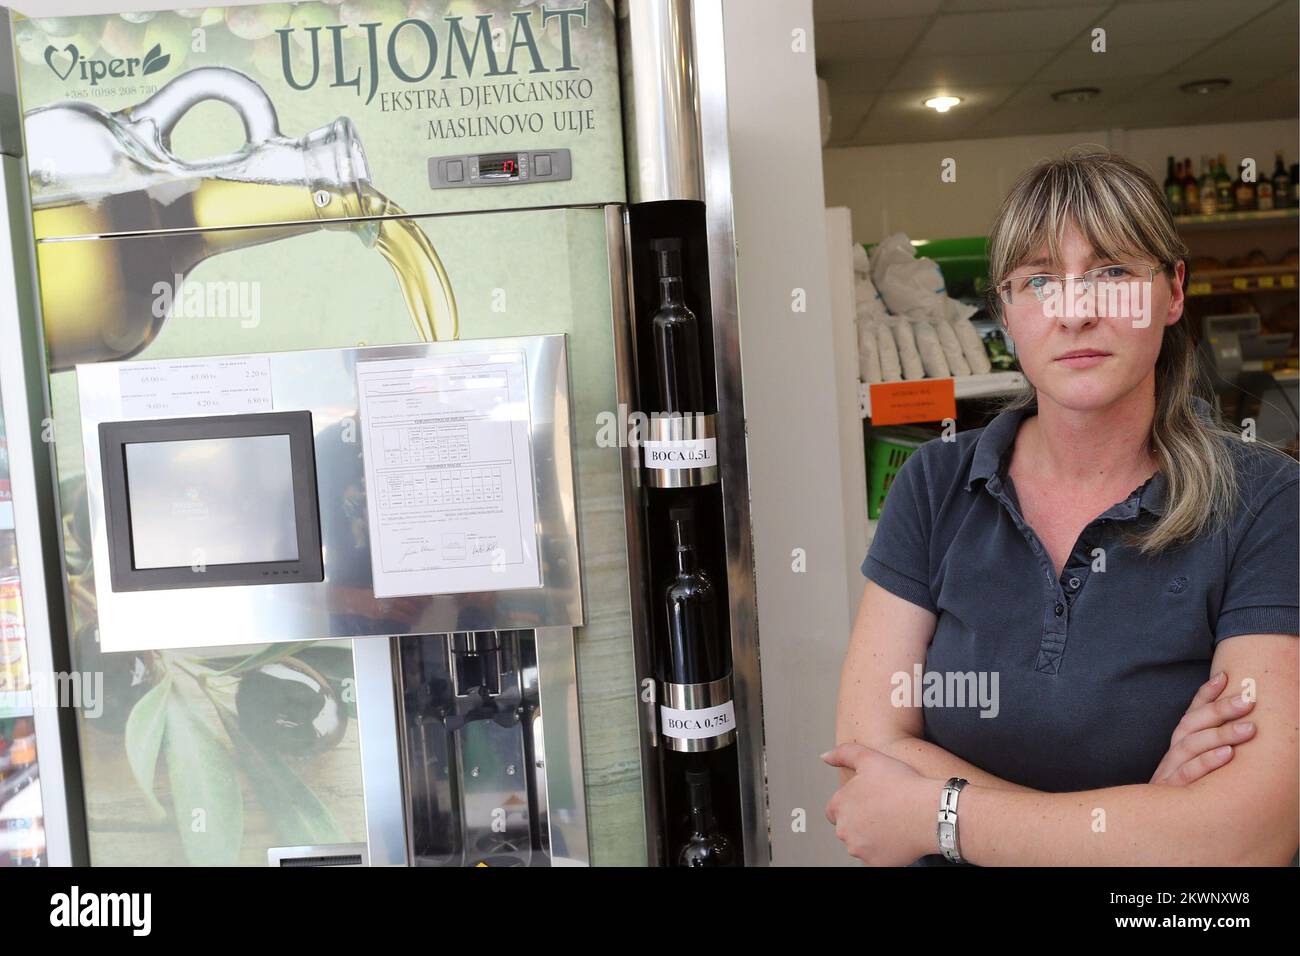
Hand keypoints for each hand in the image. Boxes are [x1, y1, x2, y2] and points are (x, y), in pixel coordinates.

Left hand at [822, 743, 938, 865]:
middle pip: (847, 827)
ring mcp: (859, 849)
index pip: (834, 810)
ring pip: (861, 843)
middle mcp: (844, 830)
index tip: (869, 801)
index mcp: (839, 805)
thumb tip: (825, 757)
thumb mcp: (870, 757)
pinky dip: (884, 850)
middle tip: (884, 809)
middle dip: (861, 820)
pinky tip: (898, 836)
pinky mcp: (876, 864)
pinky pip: (876, 857)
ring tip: (893, 821)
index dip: (852, 804)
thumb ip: (843, 754)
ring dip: (871, 836)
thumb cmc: (903, 785)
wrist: (931, 813)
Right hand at [1150, 671, 1256, 785]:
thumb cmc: (1178, 795)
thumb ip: (1202, 747)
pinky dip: (1208, 762)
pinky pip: (1189, 773)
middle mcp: (1172, 753)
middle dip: (1221, 709)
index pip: (1190, 713)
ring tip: (1249, 728)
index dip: (1205, 694)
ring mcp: (1170, 771)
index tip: (1225, 676)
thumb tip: (1233, 726)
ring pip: (1192, 745)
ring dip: (1222, 733)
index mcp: (1177, 746)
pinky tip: (1228, 755)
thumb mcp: (1187, 768)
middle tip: (1248, 700)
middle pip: (1193, 724)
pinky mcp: (1171, 791)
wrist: (1148, 825)